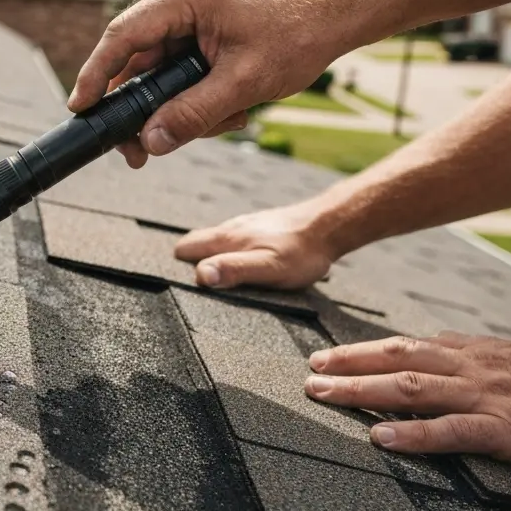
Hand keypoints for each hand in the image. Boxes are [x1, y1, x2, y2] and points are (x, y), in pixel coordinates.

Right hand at [68, 0, 364, 167]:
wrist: (343, 9)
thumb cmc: (301, 32)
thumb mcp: (245, 83)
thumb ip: (194, 114)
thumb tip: (151, 142)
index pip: (122, 37)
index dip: (96, 75)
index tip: (80, 108)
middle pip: (140, 61)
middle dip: (147, 108)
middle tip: (142, 152)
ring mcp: (194, 9)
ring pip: (165, 70)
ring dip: (185, 104)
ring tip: (230, 119)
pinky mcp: (208, 24)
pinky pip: (185, 66)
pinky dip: (201, 92)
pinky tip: (234, 107)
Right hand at [174, 201, 338, 288]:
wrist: (330, 226)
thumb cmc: (301, 252)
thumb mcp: (268, 268)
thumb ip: (233, 270)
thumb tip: (200, 275)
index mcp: (226, 238)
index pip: (184, 248)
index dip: (180, 267)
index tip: (187, 285)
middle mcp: (232, 228)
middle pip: (198, 243)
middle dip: (194, 261)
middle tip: (208, 284)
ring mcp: (246, 225)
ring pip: (218, 241)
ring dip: (216, 256)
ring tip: (227, 278)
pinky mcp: (261, 227)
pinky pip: (237, 240)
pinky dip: (235, 252)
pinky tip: (251, 263)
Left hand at [304, 333, 510, 486]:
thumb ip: (475, 356)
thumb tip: (435, 345)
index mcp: (478, 352)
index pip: (409, 345)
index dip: (363, 350)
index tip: (328, 357)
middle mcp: (475, 367)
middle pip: (398, 358)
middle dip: (348, 364)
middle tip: (309, 372)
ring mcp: (489, 396)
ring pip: (411, 387)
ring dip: (361, 391)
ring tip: (323, 396)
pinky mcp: (507, 429)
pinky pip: (450, 431)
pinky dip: (411, 433)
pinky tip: (379, 437)